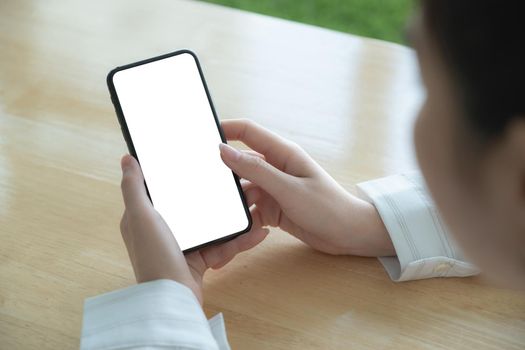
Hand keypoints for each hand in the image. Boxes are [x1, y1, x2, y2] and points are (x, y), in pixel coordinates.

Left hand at [119, 154, 268, 303]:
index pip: (163, 189)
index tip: (201, 161)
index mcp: (144, 218)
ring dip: (234, 217)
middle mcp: (163, 230)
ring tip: (256, 204)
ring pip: (212, 225)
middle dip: (217, 195)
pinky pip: (222, 245)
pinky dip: (240, 240)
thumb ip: (134, 187)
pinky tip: (259, 232)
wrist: (173, 301)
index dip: (180, 175)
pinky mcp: (200, 260)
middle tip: (239, 183)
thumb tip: (127, 159)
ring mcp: (183, 246)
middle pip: (193, 205)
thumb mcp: (140, 217)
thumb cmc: (154, 257)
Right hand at [219, 119, 394, 256]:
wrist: (348, 235)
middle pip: (242, 163)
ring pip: (244, 188)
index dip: (225, 128)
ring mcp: (275, 189)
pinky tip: (235, 224)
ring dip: (234, 198)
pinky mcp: (275, 208)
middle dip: (224, 171)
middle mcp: (276, 168)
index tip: (200, 133)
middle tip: (202, 181)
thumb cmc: (325, 207)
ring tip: (217, 208)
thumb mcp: (287, 188)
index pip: (248, 132)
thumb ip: (255, 171)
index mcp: (282, 154)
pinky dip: (243, 215)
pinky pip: (251, 208)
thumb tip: (224, 150)